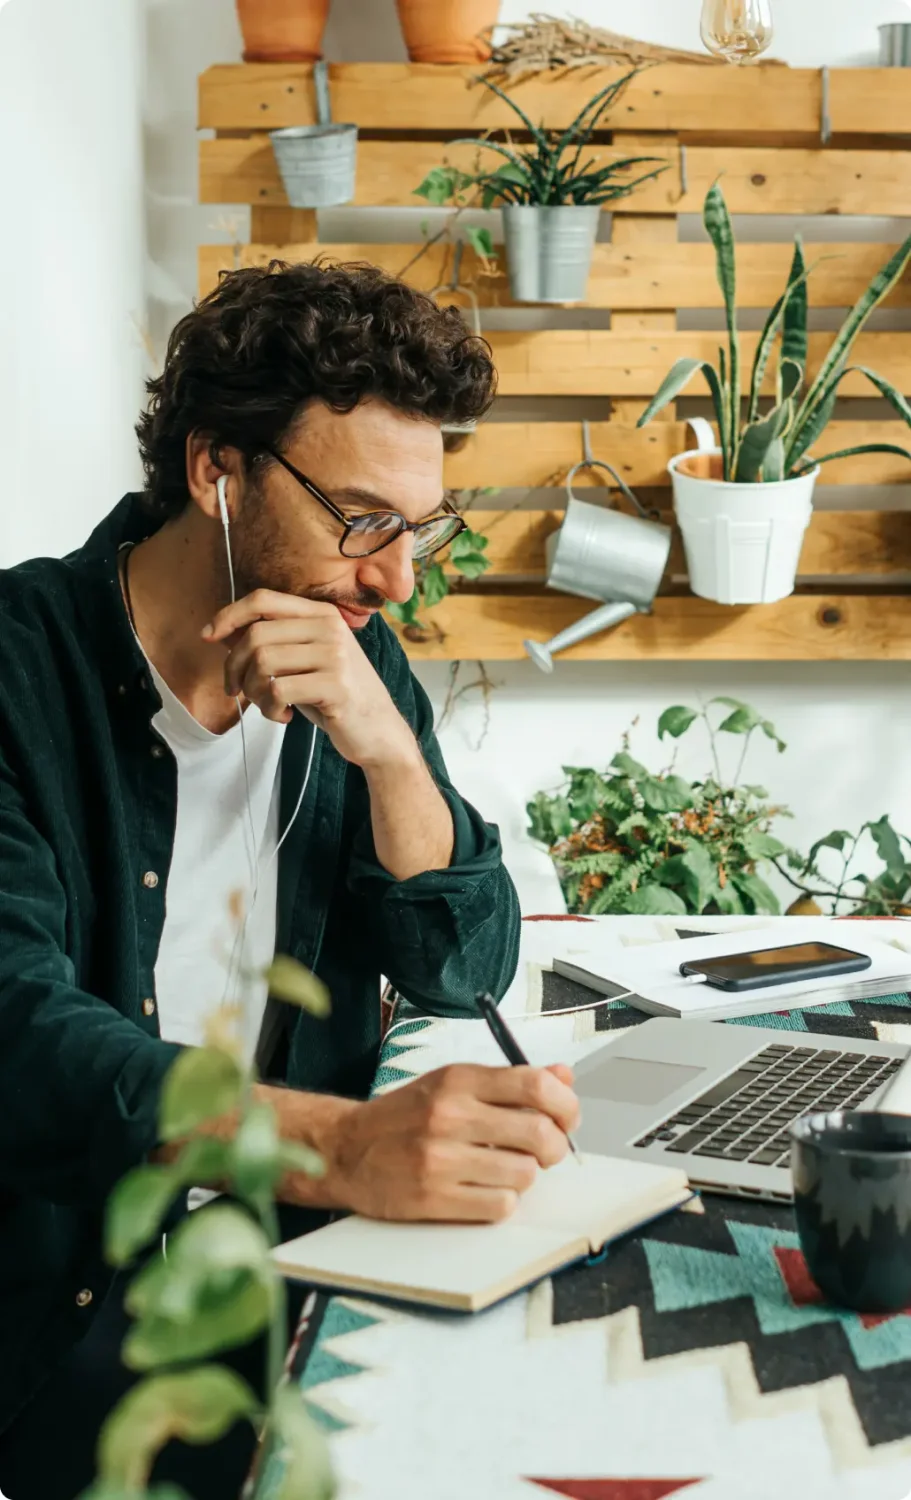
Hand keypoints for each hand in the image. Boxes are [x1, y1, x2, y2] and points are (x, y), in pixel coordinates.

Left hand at [204, 590, 414, 768]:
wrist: (379, 731)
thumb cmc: (334, 695)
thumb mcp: (301, 662)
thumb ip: (269, 644)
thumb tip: (219, 632)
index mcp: (321, 614)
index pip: (262, 599)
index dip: (228, 615)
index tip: (207, 636)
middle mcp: (330, 628)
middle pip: (256, 635)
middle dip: (234, 667)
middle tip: (237, 690)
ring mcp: (335, 655)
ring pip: (263, 662)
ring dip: (253, 691)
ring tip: (267, 705)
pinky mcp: (335, 685)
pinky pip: (278, 690)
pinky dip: (270, 709)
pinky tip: (284, 716)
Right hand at [292, 1063, 580, 1223]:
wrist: (346, 1149)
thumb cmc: (404, 1116)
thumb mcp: (452, 1083)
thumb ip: (508, 1082)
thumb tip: (563, 1076)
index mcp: (458, 1080)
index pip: (534, 1083)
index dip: (565, 1103)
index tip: (567, 1116)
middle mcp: (450, 1115)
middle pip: (539, 1133)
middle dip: (554, 1146)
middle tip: (546, 1150)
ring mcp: (441, 1159)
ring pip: (524, 1174)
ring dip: (524, 1176)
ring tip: (504, 1169)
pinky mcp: (434, 1198)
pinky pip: (500, 1206)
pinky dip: (502, 1201)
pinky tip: (484, 1189)